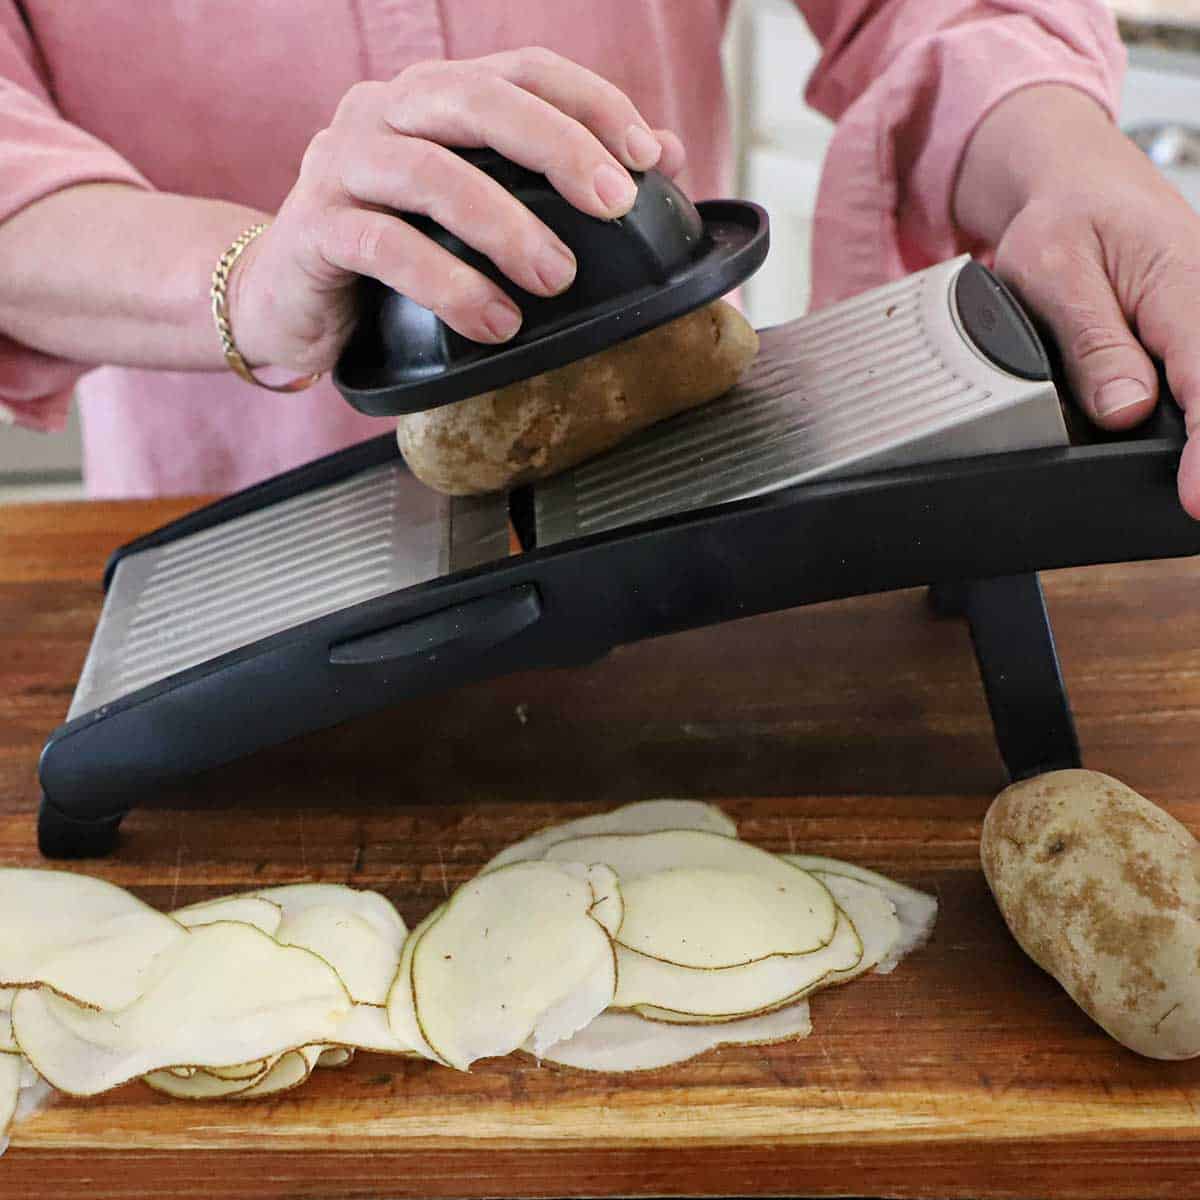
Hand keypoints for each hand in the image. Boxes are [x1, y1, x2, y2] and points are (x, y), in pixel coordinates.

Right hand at [231, 48, 685, 376]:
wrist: (284, 298)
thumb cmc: (393, 252)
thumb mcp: (479, 210)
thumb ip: (557, 177)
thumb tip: (662, 155)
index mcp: (431, 97)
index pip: (522, 70)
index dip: (591, 103)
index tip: (646, 159)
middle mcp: (383, 111)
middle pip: (478, 102)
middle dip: (558, 148)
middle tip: (615, 206)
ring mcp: (341, 164)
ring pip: (431, 174)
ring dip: (505, 226)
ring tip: (558, 279)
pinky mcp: (314, 230)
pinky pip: (386, 247)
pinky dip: (449, 285)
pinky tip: (496, 324)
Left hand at [955, 84, 1199, 515]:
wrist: (1079, 187)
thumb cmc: (1064, 221)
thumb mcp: (1054, 271)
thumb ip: (1091, 341)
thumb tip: (1124, 409)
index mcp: (1181, 283)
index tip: (1198, 496)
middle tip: (1196, 505)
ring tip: (1193, 490)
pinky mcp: (1194, 341)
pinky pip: (1199, 382)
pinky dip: (1196, 417)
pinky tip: (1189, 463)